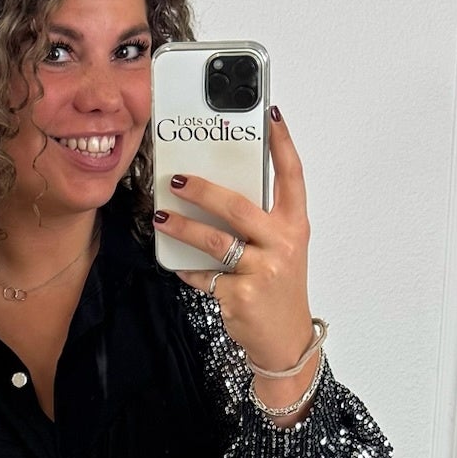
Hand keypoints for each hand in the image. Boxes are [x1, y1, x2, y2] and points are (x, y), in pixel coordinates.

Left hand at [159, 107, 316, 377]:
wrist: (285, 341)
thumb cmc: (279, 289)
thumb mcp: (282, 250)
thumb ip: (260, 221)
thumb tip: (217, 192)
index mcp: (294, 226)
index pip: (292, 176)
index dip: (282, 144)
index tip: (271, 116)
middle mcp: (282, 245)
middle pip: (238, 207)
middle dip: (203, 190)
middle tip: (177, 178)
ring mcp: (262, 271)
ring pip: (214, 241)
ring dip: (182, 227)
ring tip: (161, 217)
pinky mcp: (241, 296)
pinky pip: (204, 275)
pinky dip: (188, 269)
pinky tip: (178, 263)